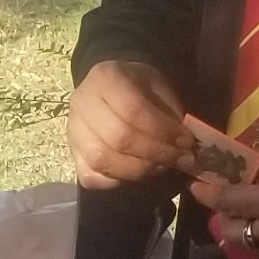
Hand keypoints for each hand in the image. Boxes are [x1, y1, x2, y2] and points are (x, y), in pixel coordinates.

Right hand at [67, 59, 191, 187]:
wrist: (109, 88)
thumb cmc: (139, 86)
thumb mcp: (159, 87)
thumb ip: (171, 113)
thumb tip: (184, 146)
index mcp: (106, 78)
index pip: (134, 111)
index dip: (163, 131)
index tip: (186, 142)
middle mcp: (82, 103)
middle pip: (119, 139)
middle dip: (155, 154)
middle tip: (179, 159)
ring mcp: (73, 130)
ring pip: (102, 161)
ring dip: (139, 170)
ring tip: (160, 166)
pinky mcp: (72, 153)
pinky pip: (91, 177)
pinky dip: (117, 180)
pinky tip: (137, 172)